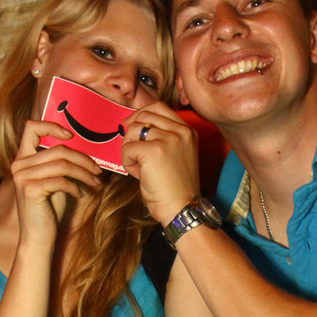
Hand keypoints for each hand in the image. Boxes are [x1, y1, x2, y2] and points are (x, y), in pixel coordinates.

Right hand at [10, 120, 102, 245]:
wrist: (38, 236)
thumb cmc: (48, 209)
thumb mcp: (54, 181)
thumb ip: (59, 164)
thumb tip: (83, 150)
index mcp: (23, 159)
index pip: (31, 128)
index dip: (52, 127)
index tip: (70, 136)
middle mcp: (19, 165)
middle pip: (59, 150)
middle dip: (84, 159)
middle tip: (97, 170)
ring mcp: (23, 176)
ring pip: (63, 164)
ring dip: (85, 173)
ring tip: (95, 182)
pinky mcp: (31, 189)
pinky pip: (62, 180)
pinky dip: (76, 187)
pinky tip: (80, 194)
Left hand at [121, 102, 200, 225]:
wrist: (181, 208)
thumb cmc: (175, 188)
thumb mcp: (176, 154)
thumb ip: (162, 137)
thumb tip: (132, 124)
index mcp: (188, 131)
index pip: (159, 107)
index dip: (141, 114)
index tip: (130, 125)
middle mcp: (180, 131)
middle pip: (144, 115)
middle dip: (131, 131)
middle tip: (130, 149)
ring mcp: (168, 139)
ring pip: (133, 131)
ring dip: (129, 149)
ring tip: (139, 167)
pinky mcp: (154, 151)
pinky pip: (128, 148)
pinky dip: (127, 163)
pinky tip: (139, 175)